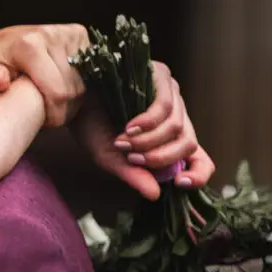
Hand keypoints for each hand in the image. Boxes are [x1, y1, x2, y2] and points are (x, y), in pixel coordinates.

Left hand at [0, 24, 89, 126]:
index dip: (53, 113)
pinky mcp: (80, 34)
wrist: (2, 40)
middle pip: (72, 90)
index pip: (58, 92)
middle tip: (43, 109)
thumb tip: (1, 81)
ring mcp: (69, 33)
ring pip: (82, 84)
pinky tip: (61, 84)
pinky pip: (89, 72)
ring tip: (49, 96)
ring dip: (69, 98)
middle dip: (60, 107)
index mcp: (29, 44)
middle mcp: (53, 35)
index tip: (42, 119)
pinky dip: (76, 84)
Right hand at [70, 61, 215, 200]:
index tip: (179, 183)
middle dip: (161, 158)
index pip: (201, 159)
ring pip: (177, 128)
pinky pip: (165, 107)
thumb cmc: (89, 124)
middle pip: (189, 144)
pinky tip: (129, 127)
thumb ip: (133, 175)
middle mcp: (176, 115)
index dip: (198, 174)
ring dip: (148, 142)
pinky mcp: (162, 76)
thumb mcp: (110, 158)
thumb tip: (155, 195)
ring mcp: (171, 94)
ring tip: (122, 142)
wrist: (71, 95)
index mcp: (168, 138)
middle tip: (132, 159)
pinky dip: (148, 123)